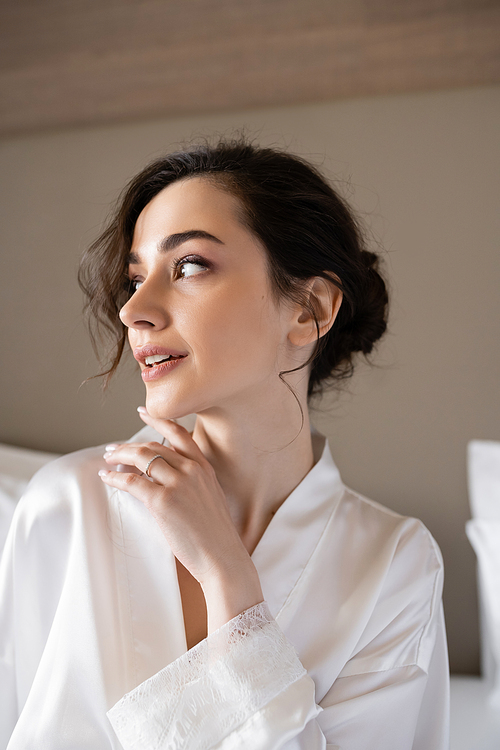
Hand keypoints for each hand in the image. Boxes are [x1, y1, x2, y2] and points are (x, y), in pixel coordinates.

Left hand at [99, 411, 262, 629]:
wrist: (222, 557)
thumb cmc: (215, 535)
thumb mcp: (210, 498)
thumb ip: (193, 482)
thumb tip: (166, 478)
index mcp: (204, 467)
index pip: (179, 433)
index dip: (158, 420)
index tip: (142, 412)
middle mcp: (192, 470)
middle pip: (153, 445)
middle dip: (129, 445)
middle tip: (113, 449)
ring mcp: (178, 484)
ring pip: (141, 458)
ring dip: (119, 457)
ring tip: (107, 461)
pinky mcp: (163, 501)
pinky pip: (132, 481)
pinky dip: (116, 477)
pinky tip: (107, 478)